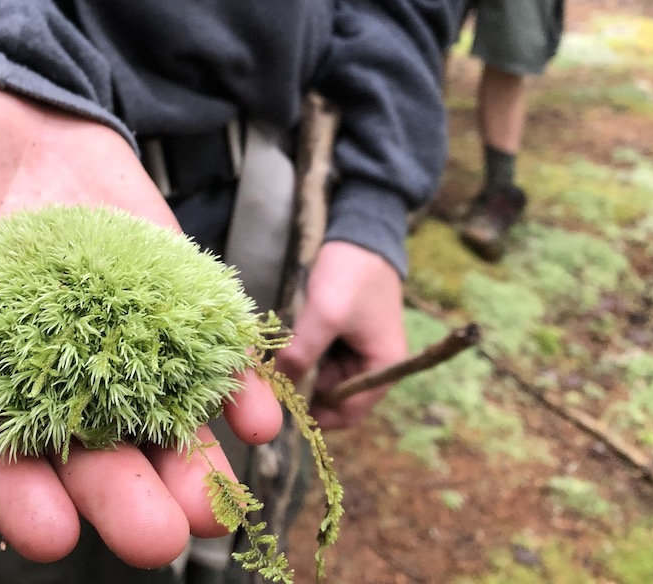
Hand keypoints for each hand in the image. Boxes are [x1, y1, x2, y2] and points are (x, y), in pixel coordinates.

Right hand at [0, 77, 282, 567]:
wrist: (11, 98)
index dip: (8, 488)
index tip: (47, 534)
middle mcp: (39, 362)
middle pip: (78, 446)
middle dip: (116, 492)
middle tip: (158, 538)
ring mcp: (110, 334)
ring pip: (151, 414)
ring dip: (186, 458)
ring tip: (219, 499)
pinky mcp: (163, 296)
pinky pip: (201, 351)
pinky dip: (230, 381)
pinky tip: (260, 407)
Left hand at [274, 241, 406, 428]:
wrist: (359, 234)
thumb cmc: (351, 276)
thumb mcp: (326, 315)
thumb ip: (303, 354)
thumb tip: (277, 385)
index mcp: (382, 367)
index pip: (351, 412)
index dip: (318, 417)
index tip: (284, 410)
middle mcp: (372, 364)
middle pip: (334, 396)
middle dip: (304, 391)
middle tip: (270, 385)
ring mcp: (356, 349)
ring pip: (322, 376)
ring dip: (299, 372)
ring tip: (272, 363)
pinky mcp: (341, 335)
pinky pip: (318, 357)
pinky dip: (300, 355)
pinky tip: (281, 346)